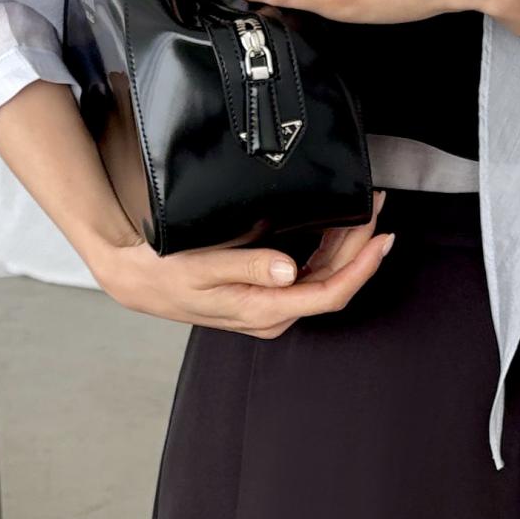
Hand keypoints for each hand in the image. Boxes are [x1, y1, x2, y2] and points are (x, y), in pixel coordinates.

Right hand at [96, 194, 392, 336]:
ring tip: (364, 211)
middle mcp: (273, 314)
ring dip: (347, 248)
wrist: (138, 280)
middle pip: (333, 283)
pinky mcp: (266, 296)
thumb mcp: (202, 266)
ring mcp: (271, 307)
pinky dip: (329, 253)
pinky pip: (309, 277)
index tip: (381, 237)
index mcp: (263, 310)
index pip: (329, 292)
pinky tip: (338, 231)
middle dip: (360, 246)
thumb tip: (288, 269)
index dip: (361, 266)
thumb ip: (248, 267)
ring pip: (324, 279)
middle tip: (375, 205)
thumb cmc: (165, 271)